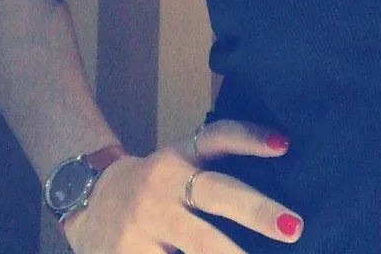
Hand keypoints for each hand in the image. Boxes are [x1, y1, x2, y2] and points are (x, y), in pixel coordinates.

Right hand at [62, 119, 302, 252]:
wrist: (87, 204)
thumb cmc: (155, 187)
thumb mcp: (180, 162)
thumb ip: (217, 164)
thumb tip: (280, 162)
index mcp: (178, 157)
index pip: (217, 137)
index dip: (249, 138)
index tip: (284, 145)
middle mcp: (163, 186)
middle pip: (214, 193)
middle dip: (255, 211)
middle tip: (293, 227)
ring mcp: (143, 224)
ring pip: (195, 244)